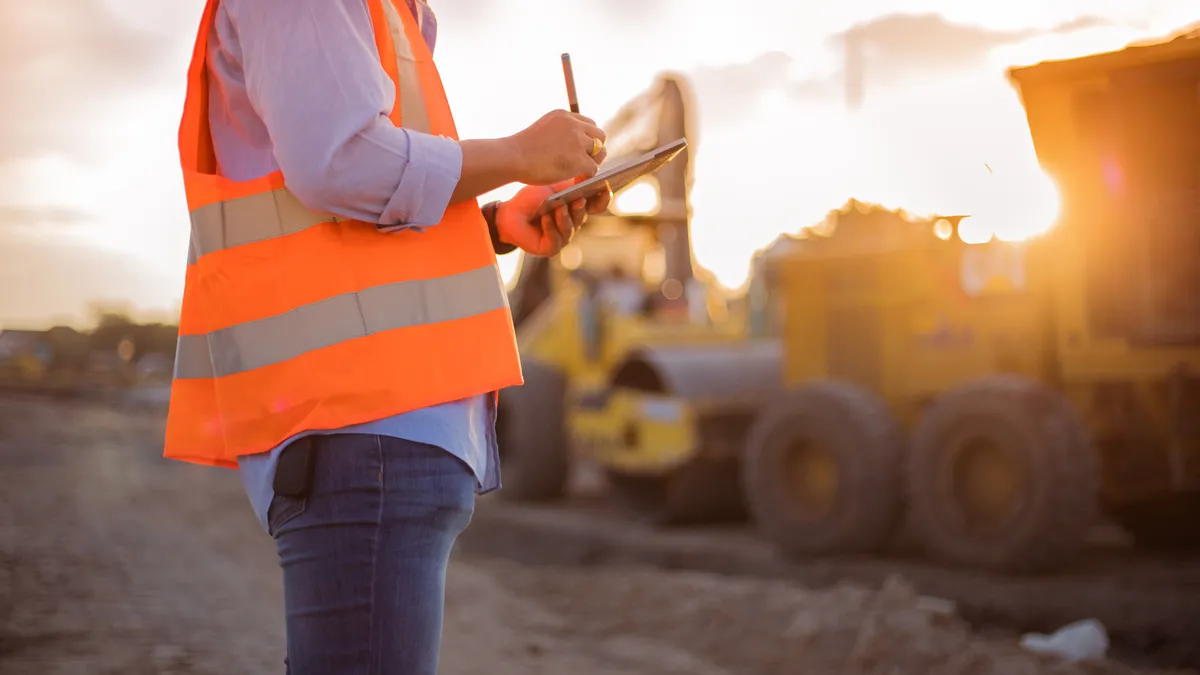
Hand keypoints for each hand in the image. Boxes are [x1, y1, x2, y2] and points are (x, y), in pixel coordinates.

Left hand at [495, 178, 612, 256]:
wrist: (511, 212)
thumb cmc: (533, 198)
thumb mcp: (556, 187)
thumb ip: (574, 183)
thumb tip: (591, 171)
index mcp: (577, 208)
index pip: (597, 205)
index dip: (603, 198)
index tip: (605, 187)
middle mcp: (573, 224)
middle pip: (583, 217)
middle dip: (580, 209)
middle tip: (578, 200)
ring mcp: (563, 238)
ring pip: (570, 229)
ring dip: (564, 218)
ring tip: (559, 207)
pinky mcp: (550, 248)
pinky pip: (555, 240)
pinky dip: (550, 227)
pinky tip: (545, 218)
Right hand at [509, 110, 606, 185]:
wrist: (514, 157)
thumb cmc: (521, 149)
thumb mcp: (542, 129)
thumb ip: (558, 132)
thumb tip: (568, 147)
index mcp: (563, 115)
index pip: (588, 123)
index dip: (587, 138)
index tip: (580, 148)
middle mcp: (573, 125)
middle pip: (599, 134)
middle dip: (595, 148)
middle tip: (586, 160)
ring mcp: (578, 142)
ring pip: (600, 150)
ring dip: (594, 161)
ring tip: (582, 170)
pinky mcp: (579, 159)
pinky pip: (593, 168)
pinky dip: (588, 174)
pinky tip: (578, 177)